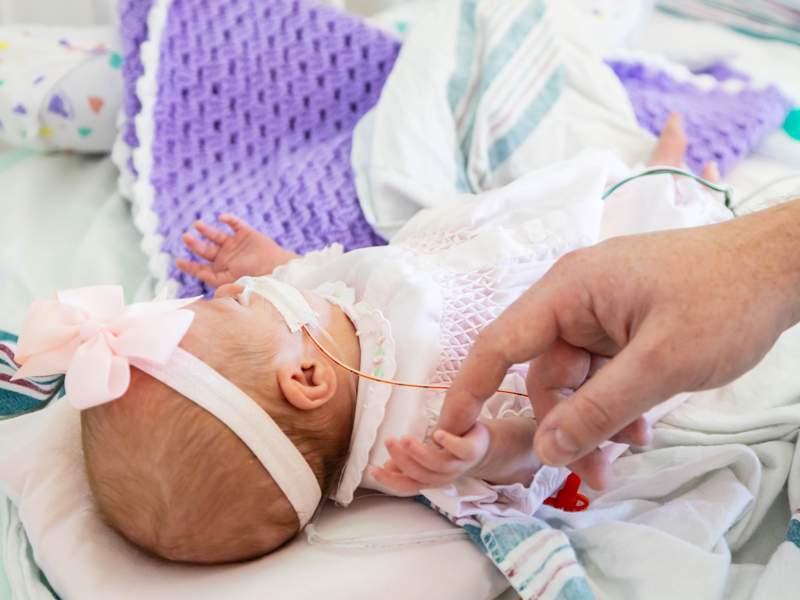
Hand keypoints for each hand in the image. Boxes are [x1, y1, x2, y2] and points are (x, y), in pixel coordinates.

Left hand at [175, 214, 296, 287]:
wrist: (277, 268)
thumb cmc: (256, 278)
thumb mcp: (234, 281)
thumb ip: (217, 279)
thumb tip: (200, 274)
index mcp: (219, 269)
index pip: (199, 267)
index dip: (188, 265)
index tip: (178, 261)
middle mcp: (224, 256)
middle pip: (204, 249)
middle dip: (194, 244)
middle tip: (185, 238)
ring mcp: (233, 243)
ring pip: (215, 235)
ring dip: (205, 229)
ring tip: (197, 225)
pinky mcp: (244, 232)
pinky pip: (233, 223)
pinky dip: (228, 219)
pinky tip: (221, 217)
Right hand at [370, 423, 489, 493]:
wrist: (482, 443)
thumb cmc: (450, 450)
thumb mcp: (428, 457)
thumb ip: (410, 463)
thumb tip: (388, 466)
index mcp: (431, 478)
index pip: (407, 485)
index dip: (390, 480)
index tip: (372, 469)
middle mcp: (444, 475)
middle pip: (420, 474)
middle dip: (402, 459)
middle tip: (388, 441)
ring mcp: (459, 464)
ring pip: (437, 465)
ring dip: (419, 453)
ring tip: (404, 438)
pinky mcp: (471, 451)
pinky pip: (460, 450)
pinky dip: (449, 443)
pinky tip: (436, 434)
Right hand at [436, 200, 799, 489]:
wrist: (783, 267)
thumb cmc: (723, 300)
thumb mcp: (661, 364)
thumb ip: (600, 409)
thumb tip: (548, 449)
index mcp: (568, 290)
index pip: (499, 343)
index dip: (469, 389)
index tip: (451, 433)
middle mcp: (573, 299)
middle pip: (544, 374)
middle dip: (563, 425)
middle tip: (594, 474)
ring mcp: (600, 312)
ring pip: (574, 380)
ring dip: (595, 419)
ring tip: (631, 450)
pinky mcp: (622, 326)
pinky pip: (601, 373)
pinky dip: (614, 403)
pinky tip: (642, 428)